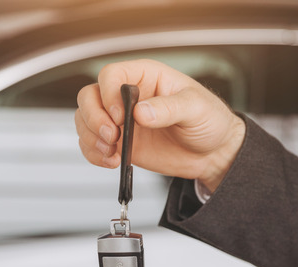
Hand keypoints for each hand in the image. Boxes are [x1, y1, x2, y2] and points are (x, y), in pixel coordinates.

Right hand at [75, 59, 245, 191]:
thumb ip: (169, 108)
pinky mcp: (119, 143)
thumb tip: (141, 112)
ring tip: (112, 152)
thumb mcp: (196, 108)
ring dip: (91, 138)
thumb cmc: (209, 121)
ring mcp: (120, 120)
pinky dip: (94, 154)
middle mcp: (127, 96)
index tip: (121, 117)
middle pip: (89, 97)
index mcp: (145, 77)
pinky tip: (112, 161)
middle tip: (113, 137)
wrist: (212, 153)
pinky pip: (92, 144)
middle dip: (94, 118)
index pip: (111, 75)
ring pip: (85, 120)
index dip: (109, 94)